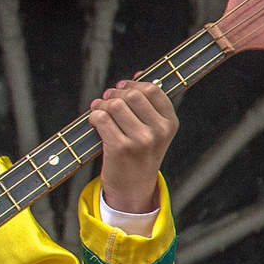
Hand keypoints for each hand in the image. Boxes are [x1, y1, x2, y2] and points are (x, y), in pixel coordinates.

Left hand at [88, 77, 177, 214]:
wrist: (132, 188)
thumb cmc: (140, 155)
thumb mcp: (153, 130)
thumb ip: (147, 104)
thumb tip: (137, 74)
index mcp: (169, 123)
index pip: (152, 89)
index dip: (132, 84)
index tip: (121, 88)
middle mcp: (158, 131)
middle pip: (131, 94)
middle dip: (114, 94)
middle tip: (105, 100)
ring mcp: (140, 140)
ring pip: (114, 104)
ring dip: (101, 104)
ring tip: (98, 110)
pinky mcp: (120, 148)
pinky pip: (101, 118)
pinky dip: (94, 116)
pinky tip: (94, 121)